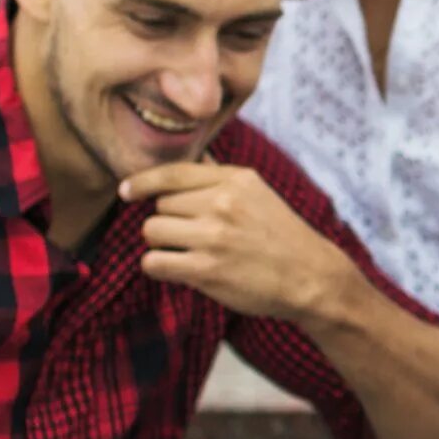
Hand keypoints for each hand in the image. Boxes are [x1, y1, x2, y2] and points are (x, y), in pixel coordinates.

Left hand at [123, 162, 352, 322]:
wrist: (312, 278)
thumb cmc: (282, 237)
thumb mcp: (259, 194)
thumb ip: (221, 178)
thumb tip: (191, 160)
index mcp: (236, 180)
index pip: (173, 172)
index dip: (142, 182)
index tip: (126, 191)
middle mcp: (224, 203)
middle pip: (160, 205)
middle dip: (169, 221)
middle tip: (194, 236)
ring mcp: (214, 237)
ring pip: (151, 231)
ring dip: (162, 244)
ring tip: (188, 253)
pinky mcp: (207, 270)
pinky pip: (153, 263)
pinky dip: (160, 268)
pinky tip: (180, 271)